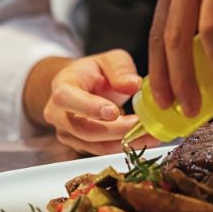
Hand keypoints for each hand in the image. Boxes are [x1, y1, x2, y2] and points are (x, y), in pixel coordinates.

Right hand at [26, 50, 159, 154]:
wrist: (81, 88)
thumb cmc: (94, 72)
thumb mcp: (110, 60)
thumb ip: (120, 70)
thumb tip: (134, 85)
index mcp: (61, 86)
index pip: (67, 98)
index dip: (89, 107)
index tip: (114, 112)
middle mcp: (58, 114)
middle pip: (84, 129)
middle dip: (117, 130)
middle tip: (145, 125)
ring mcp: (68, 134)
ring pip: (96, 146)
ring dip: (127, 142)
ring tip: (153, 134)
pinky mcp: (81, 146)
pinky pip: (104, 150)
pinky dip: (126, 146)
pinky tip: (146, 138)